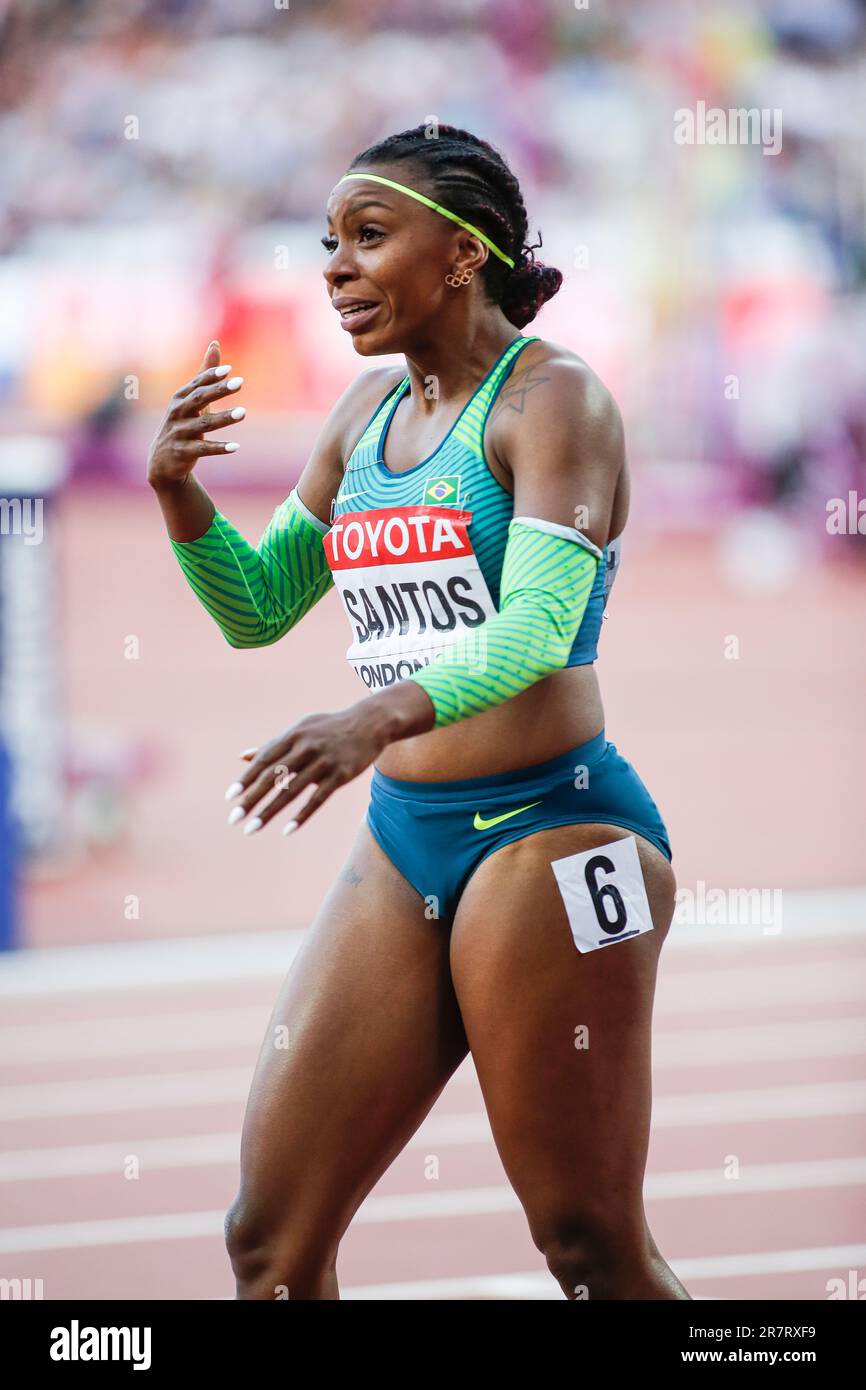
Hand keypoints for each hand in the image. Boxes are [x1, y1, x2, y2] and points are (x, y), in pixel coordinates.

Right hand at [147, 340, 245, 488]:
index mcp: (180, 398)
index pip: (197, 384)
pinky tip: (236, 447)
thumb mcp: (191, 399)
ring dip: (223, 418)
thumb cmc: (182, 424)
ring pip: (203, 424)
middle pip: (199, 399)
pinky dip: (219, 448)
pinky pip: (203, 449)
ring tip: (243, 412)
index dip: (211, 376)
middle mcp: (177, 413)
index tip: (230, 370)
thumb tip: (215, 344)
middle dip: (219, 390)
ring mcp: (179, 433)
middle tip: (241, 382)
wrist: (162, 462)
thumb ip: (204, 375)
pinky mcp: (182, 452)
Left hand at [223, 702, 393, 835]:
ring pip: (291, 792)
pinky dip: (301, 816)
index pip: (264, 760)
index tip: (230, 797)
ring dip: (269, 812)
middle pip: (273, 778)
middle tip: (233, 819)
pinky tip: (286, 830)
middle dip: (251, 799)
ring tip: (251, 829)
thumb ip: (273, 744)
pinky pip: (317, 799)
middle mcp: (306, 748)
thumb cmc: (330, 727)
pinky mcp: (341, 775)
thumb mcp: (301, 729)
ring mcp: (324, 762)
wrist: (371, 722)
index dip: (246, 779)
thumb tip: (243, 756)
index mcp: (294, 735)